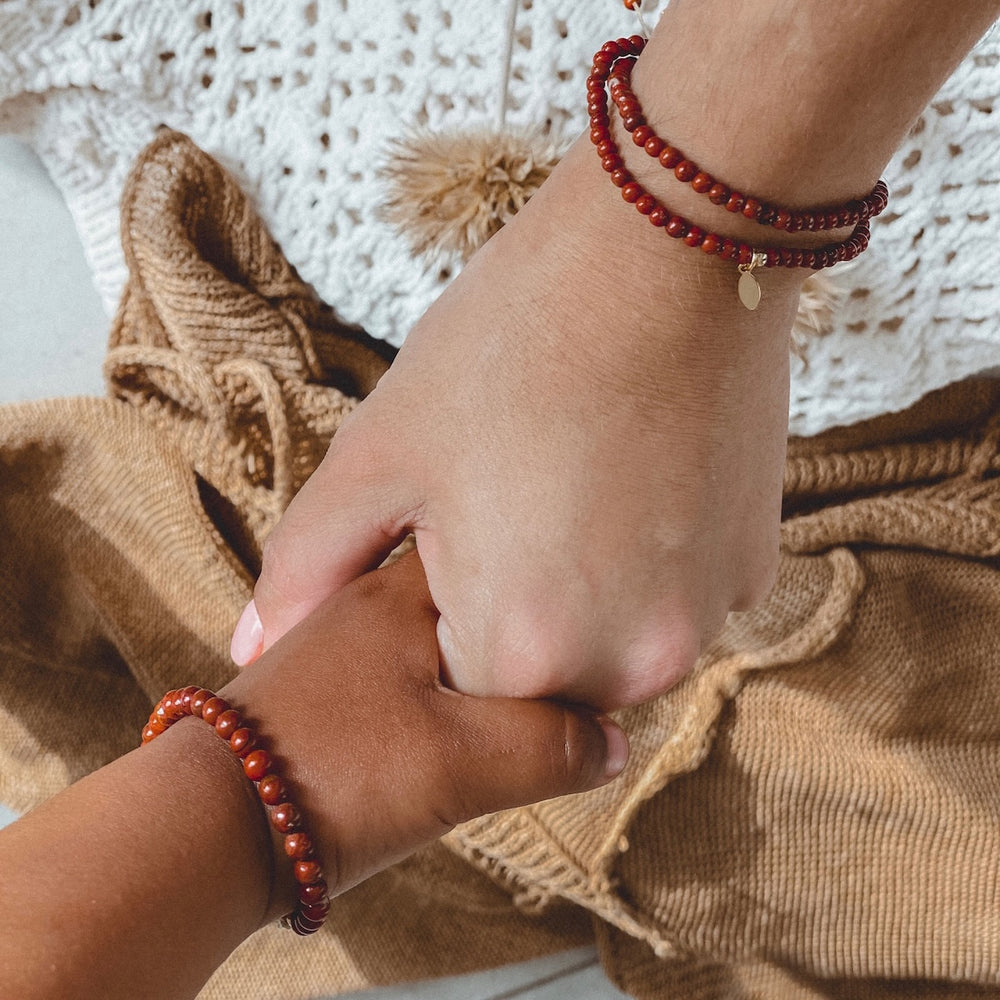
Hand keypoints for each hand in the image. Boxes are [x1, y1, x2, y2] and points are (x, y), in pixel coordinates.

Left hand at [223, 550, 627, 906]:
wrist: (207, 825)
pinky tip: (453, 738)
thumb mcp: (460, 763)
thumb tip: (613, 745)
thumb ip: (550, 746)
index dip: (566, 611)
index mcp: (416, 589)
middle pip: (497, 596)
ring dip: (494, 677)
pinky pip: (429, 664)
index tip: (589, 661)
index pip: (521, 567)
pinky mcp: (350, 677)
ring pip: (464, 631)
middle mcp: (388, 593)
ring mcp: (365, 631)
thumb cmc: (332, 775)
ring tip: (498, 724)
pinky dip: (457, 695)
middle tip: (550, 693)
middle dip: (533, 643)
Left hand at [238, 135, 798, 709]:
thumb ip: (306, 567)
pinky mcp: (754, 568)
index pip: (455, 689)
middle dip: (512, 610)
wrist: (668, 253)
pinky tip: (636, 475)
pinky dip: (646, 561)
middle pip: (540, 676)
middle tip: (513, 498)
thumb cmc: (510, 346)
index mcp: (522, 649)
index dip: (441, 604)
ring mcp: (705, 618)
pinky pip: (673, 597)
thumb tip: (256, 643)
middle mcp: (629, 663)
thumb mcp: (382, 451)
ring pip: (611, 641)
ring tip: (575, 482)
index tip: (454, 524)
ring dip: (582, 590)